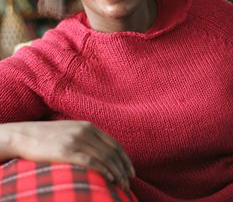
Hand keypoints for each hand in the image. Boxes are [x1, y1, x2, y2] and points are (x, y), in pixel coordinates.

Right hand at [4, 120, 134, 189]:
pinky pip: (91, 162)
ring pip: (104, 158)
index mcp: (88, 126)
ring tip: (121, 185)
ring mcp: (76, 140)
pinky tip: (109, 179)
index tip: (131, 171)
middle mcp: (85, 131)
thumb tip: (102, 152)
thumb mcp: (71, 130)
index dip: (125, 159)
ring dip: (116, 173)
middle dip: (123, 168)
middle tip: (128, 182)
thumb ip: (87, 137)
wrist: (25, 135)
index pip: (114, 143)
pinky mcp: (66, 151)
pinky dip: (103, 171)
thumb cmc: (48, 136)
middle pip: (112, 152)